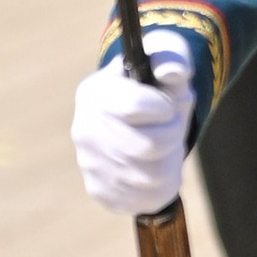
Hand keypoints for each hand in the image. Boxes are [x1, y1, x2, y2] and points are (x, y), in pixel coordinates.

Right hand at [71, 35, 195, 217]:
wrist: (143, 120)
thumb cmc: (157, 86)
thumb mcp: (166, 60)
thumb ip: (171, 57)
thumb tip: (173, 71)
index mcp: (95, 93)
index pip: (135, 107)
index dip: (164, 109)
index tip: (166, 106)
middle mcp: (84, 130)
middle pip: (148, 146)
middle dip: (171, 135)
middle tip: (168, 127)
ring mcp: (89, 164)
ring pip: (151, 176)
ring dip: (170, 160)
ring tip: (163, 145)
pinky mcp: (100, 191)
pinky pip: (146, 198)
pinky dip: (162, 184)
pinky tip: (155, 165)